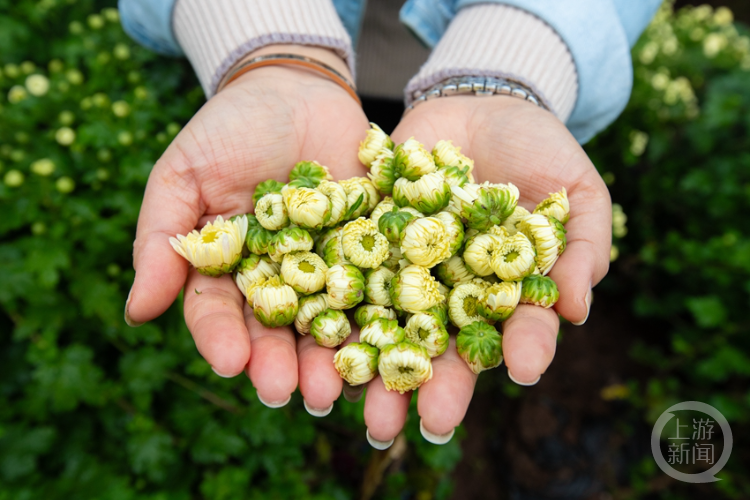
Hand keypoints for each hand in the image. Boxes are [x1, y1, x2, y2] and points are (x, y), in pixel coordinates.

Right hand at [125, 46, 369, 409]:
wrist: (296, 90)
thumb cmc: (229, 128)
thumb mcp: (183, 174)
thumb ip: (161, 240)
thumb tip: (136, 313)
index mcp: (228, 270)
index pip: (219, 313)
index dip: (222, 339)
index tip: (229, 363)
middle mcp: (278, 280)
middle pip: (277, 332)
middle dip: (280, 364)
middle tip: (287, 393)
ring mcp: (327, 269)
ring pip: (328, 323)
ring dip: (331, 360)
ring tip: (336, 390)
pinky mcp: (372, 251)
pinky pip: (379, 288)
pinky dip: (383, 317)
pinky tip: (387, 345)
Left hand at [364, 96, 610, 443]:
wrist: (480, 102)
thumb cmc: (540, 150)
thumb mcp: (578, 190)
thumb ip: (582, 247)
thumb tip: (578, 309)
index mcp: (508, 289)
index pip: (519, 327)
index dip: (525, 348)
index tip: (524, 372)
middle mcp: (454, 291)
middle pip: (447, 346)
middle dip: (438, 385)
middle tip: (428, 424)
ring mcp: (409, 269)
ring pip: (391, 327)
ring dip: (377, 370)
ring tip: (364, 411)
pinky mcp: (370, 241)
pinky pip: (351, 275)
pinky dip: (333, 307)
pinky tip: (318, 340)